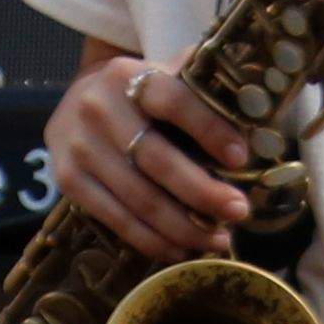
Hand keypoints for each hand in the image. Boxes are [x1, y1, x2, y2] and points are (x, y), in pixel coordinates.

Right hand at [43, 44, 259, 260]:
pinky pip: (116, 220)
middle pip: (157, 159)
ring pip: (138, 198)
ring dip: (183, 226)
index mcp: (125, 76)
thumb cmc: (137, 95)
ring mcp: (79, 149)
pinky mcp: (69, 182)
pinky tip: (181, 249)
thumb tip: (255, 102)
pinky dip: (152, 240)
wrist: (75, 104)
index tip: (241, 158)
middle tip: (239, 211)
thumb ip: (198, 83)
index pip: (173, 102)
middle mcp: (97, 110)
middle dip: (203, 192)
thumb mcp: (161, 75)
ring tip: (218, 238)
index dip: (209, 130)